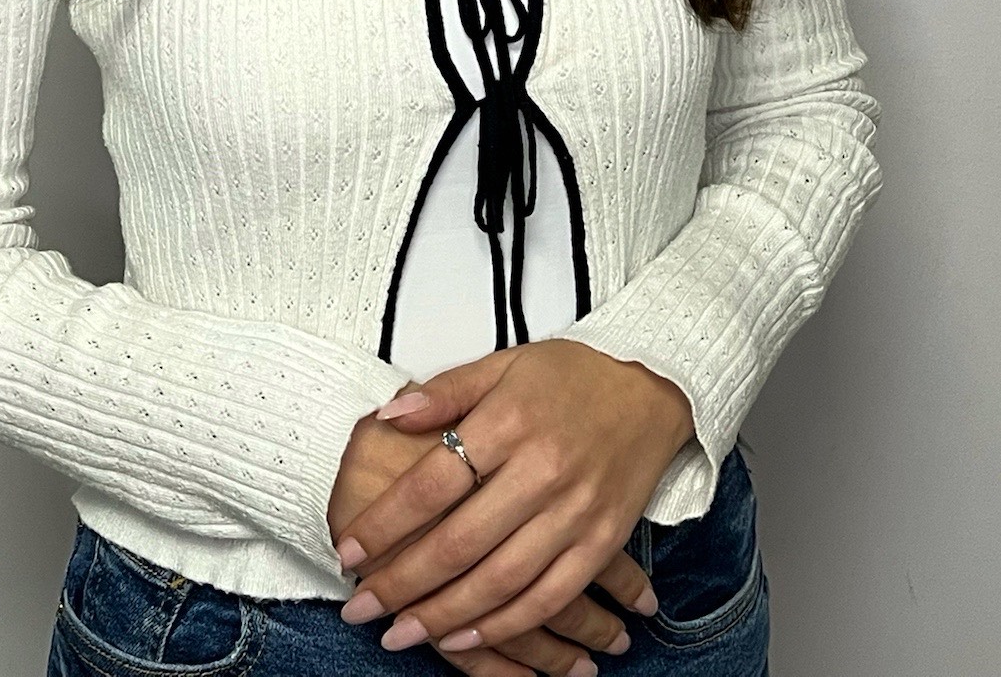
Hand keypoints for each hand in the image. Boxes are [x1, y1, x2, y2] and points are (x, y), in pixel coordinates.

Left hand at [333, 342, 695, 660]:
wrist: (651, 388)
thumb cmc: (573, 375)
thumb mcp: (504, 363)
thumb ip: (444, 392)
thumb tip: (387, 415)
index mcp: (510, 420)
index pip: (434, 481)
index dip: (387, 521)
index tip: (349, 549)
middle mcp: (542, 469)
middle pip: (461, 541)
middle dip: (404, 583)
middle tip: (362, 607)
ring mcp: (576, 511)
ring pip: (500, 580)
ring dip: (446, 616)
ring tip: (402, 633)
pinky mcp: (602, 542)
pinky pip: (549, 597)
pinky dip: (506, 624)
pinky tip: (468, 637)